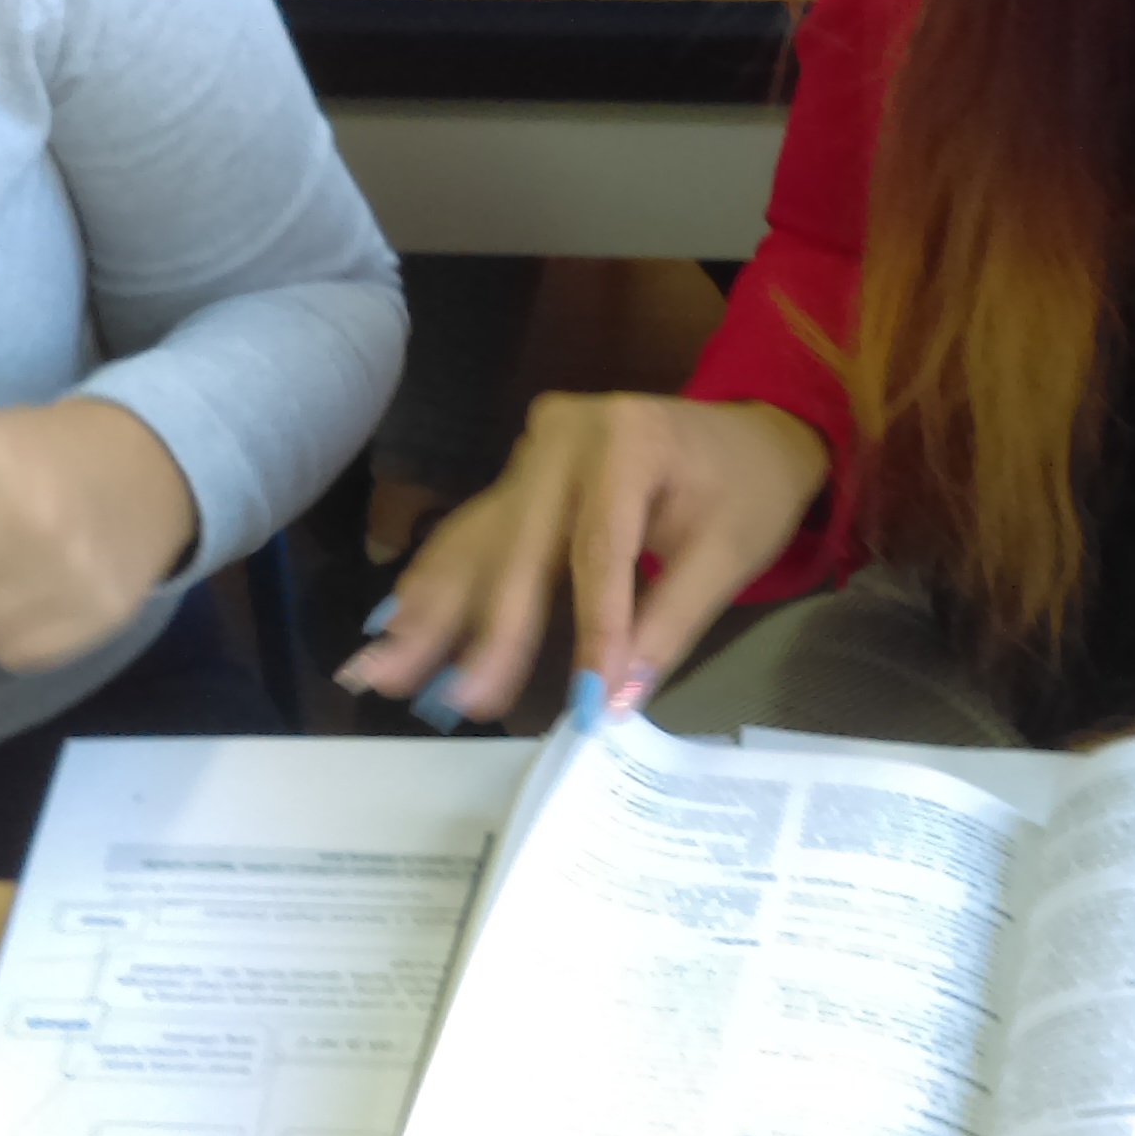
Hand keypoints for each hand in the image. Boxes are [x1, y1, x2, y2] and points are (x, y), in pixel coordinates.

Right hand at [337, 392, 830, 724]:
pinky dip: (440, 584)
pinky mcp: (518, 472)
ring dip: (434, 612)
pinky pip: (476, 531)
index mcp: (629, 439)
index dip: (590, 630)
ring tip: (384, 667)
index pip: (599, 550)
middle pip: (521, 544)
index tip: (580, 702)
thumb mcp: (728, 557)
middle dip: (484, 630)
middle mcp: (566, 434)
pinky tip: (395, 624)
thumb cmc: (748, 490)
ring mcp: (533, 449)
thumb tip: (613, 699)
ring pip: (481, 540)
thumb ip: (669, 626)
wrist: (750, 433)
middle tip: (450, 700)